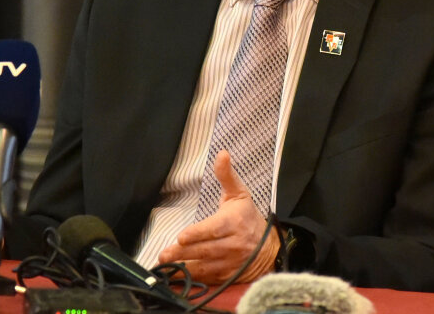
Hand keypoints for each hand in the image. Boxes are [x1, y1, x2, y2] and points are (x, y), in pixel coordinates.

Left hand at [157, 151, 278, 283]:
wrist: (269, 249)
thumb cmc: (248, 218)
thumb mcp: (239, 194)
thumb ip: (226, 176)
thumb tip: (222, 153)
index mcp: (233, 223)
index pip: (213, 229)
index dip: (197, 234)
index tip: (182, 237)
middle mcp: (232, 244)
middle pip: (204, 250)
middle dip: (183, 253)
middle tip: (164, 255)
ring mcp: (229, 262)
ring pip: (204, 267)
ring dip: (183, 268)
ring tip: (166, 266)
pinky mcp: (227, 276)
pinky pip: (208, 279)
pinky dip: (192, 279)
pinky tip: (176, 278)